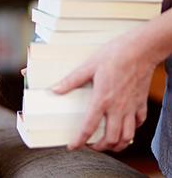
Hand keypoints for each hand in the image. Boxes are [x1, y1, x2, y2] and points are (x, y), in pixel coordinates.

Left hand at [52, 33, 156, 151]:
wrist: (141, 48)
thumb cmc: (115, 55)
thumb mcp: (88, 66)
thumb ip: (71, 80)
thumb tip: (55, 89)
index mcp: (102, 99)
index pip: (89, 127)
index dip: (80, 140)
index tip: (73, 146)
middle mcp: (118, 107)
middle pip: (112, 138)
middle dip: (100, 147)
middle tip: (91, 145)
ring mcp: (132, 107)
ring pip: (128, 136)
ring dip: (117, 144)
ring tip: (108, 143)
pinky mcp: (141, 102)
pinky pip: (139, 123)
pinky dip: (131, 130)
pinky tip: (124, 127)